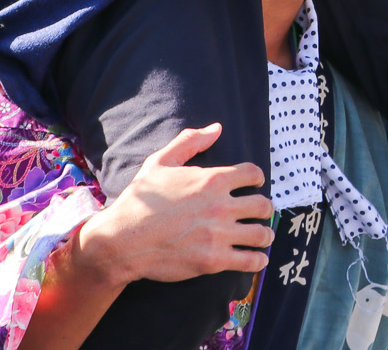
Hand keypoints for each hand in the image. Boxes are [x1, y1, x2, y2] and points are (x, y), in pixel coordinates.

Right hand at [72, 124, 271, 286]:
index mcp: (212, 180)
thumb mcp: (160, 162)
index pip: (253, 174)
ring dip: (265, 234)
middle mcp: (221, 206)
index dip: (257, 178)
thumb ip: (190, 141)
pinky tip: (257, 257)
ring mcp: (218, 235)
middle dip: (264, 208)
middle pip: (262, 205)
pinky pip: (249, 260)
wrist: (122, 240)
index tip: (255, 184)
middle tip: (261, 212)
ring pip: (261, 234)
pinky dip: (258, 259)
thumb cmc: (140, 200)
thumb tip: (216, 129)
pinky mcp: (213, 260)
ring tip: (263, 236)